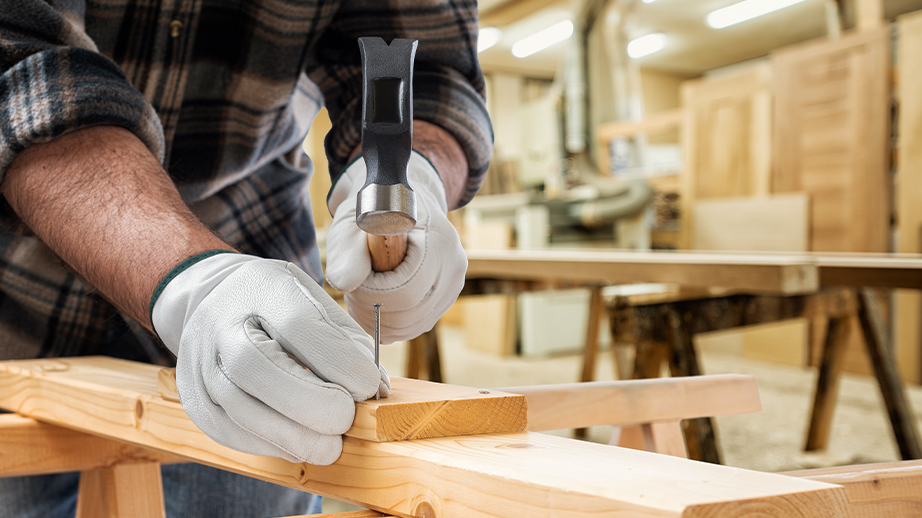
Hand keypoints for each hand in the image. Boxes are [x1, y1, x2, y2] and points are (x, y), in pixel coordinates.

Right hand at [151, 252, 389, 464]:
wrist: (215, 299)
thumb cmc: (280, 304)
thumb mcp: (316, 299)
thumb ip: (348, 340)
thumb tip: (377, 390)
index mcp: (261, 288)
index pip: (297, 325)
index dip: (337, 361)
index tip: (369, 386)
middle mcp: (220, 322)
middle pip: (255, 366)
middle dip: (311, 403)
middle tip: (347, 419)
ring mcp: (200, 361)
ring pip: (238, 406)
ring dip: (293, 435)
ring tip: (330, 446)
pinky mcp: (194, 398)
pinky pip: (228, 430)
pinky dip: (269, 444)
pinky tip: (299, 444)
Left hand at [325, 151, 466, 342]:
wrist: (398, 205)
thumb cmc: (372, 212)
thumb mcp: (353, 224)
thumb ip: (347, 252)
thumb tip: (344, 284)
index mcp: (436, 240)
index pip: (406, 290)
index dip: (372, 295)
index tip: (354, 280)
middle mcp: (454, 264)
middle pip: (412, 312)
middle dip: (374, 310)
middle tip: (354, 291)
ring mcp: (454, 283)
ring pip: (414, 324)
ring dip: (381, 320)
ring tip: (363, 295)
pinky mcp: (446, 297)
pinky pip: (418, 324)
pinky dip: (392, 324)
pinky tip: (376, 305)